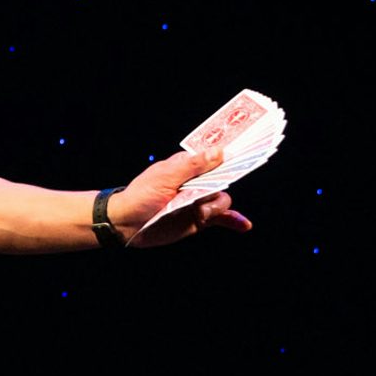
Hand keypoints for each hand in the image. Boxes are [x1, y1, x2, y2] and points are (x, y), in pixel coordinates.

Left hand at [108, 148, 252, 247]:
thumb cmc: (141, 194)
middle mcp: (198, 181)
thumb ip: (193, 165)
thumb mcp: (165, 176)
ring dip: (216, 207)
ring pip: (222, 199)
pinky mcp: (200, 219)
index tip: (249, 150)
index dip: (231, 154)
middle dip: (224, 183)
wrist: (126, 224)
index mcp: (189, 165)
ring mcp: (200, 200)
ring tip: (201, 213)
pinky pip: (221, 218)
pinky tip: (244, 225)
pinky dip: (234, 220)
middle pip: (223, 178)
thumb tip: (219, 151)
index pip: (214, 156)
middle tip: (217, 189)